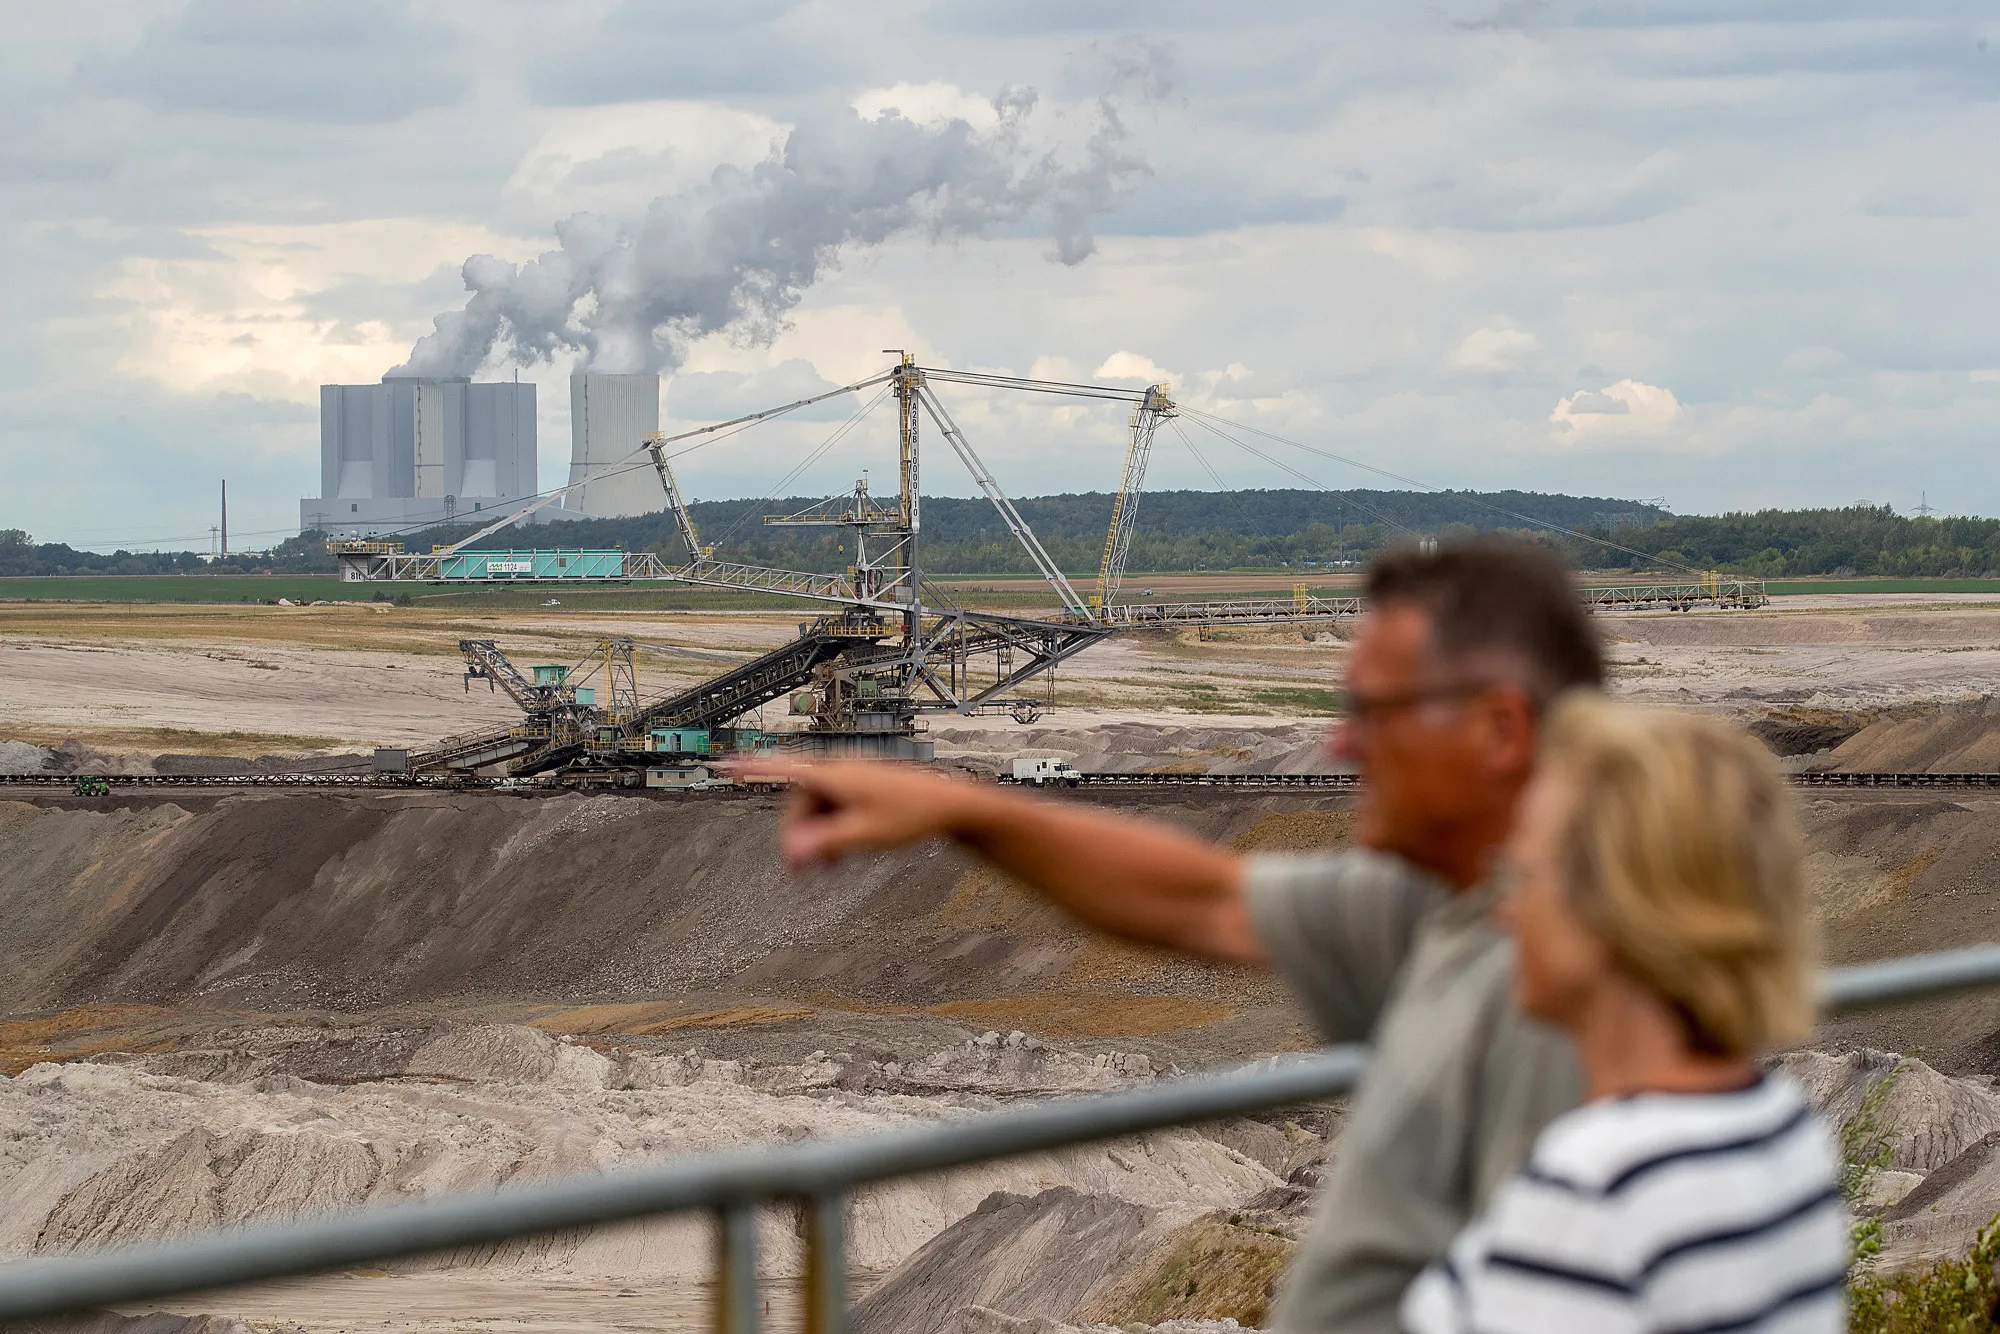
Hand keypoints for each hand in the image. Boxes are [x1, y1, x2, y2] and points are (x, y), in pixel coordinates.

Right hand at [725, 758, 977, 872]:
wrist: (950, 803)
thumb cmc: (912, 814)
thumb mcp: (866, 835)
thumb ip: (826, 843)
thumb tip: (794, 853)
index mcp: (835, 775)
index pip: (784, 769)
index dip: (752, 768)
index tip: (724, 765)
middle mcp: (840, 771)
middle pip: (800, 803)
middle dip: (796, 836)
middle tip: (799, 874)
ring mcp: (852, 780)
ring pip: (817, 810)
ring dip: (816, 839)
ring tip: (824, 872)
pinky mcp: (863, 790)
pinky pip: (834, 810)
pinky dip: (831, 832)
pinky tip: (838, 859)